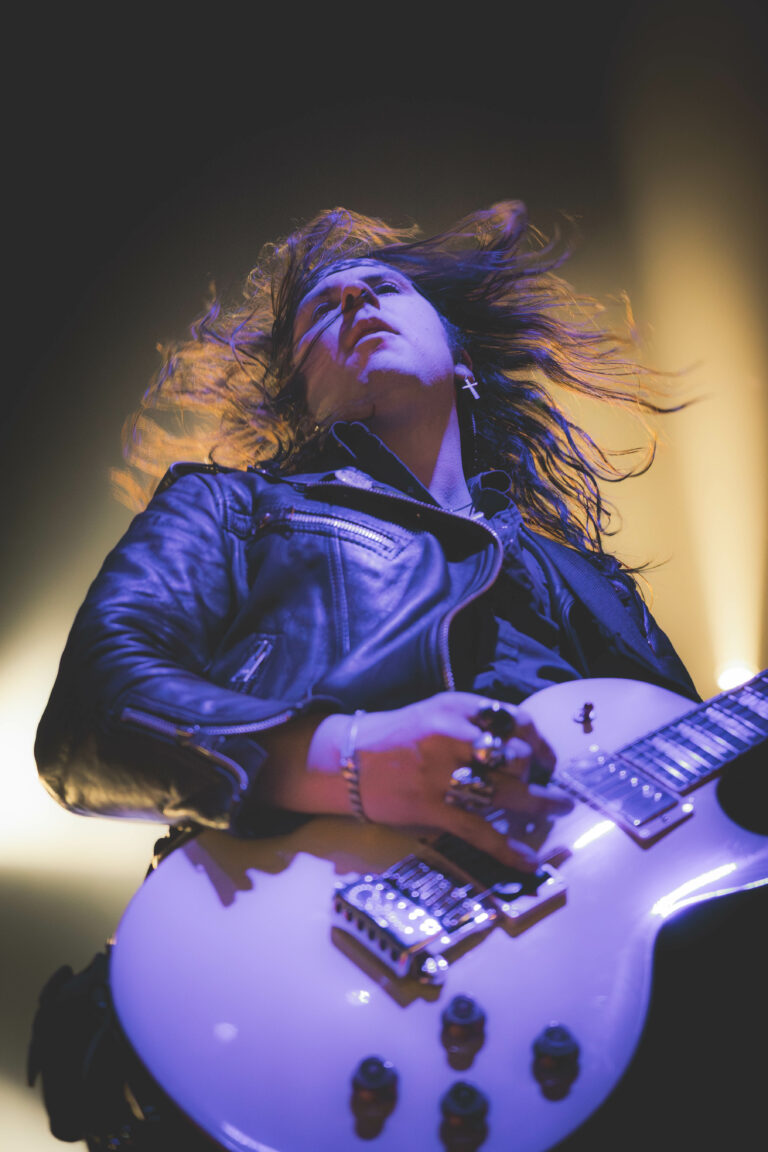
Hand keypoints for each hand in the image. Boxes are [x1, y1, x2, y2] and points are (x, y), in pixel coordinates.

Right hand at [355, 692, 571, 871]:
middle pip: (516, 758)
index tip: (548, 759)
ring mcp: (442, 774)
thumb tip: (520, 748)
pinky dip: (509, 849)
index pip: (516, 721)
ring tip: (558, 809)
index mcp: (457, 708)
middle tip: (548, 787)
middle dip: (537, 775)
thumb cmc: (396, 737)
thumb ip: (474, 724)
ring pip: (505, 793)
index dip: (540, 742)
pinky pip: (480, 831)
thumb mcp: (437, 712)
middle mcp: (453, 737)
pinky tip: (530, 861)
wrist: (344, 759)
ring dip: (540, 805)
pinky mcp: (431, 807)